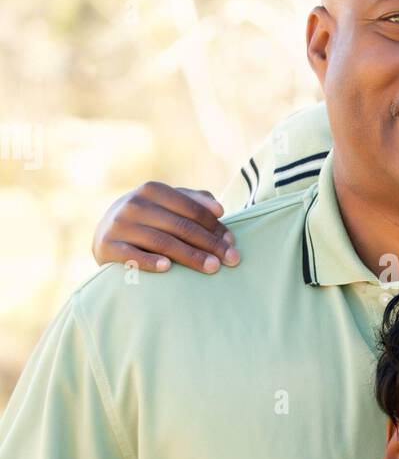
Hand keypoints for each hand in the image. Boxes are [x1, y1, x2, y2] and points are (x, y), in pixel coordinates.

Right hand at [92, 182, 240, 273]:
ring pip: (162, 241)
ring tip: (213, 268)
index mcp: (152, 190)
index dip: (215, 226)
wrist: (105, 233)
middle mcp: (134, 204)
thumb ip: (192, 201)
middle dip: (210, 244)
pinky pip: (132, 256)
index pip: (191, 209)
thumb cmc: (148, 218)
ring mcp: (120, 225)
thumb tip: (218, 210)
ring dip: (190, 255)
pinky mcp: (107, 247)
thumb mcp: (166, 204)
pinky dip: (150, 261)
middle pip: (181, 226)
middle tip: (232, 260)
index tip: (233, 243)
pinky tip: (168, 268)